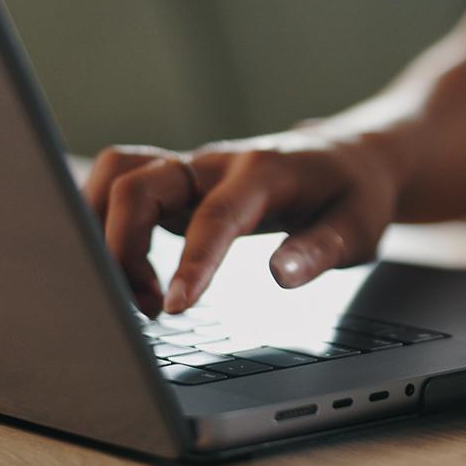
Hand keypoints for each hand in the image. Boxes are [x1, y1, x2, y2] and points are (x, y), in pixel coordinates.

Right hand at [84, 127, 401, 316]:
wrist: (353, 157)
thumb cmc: (356, 194)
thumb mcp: (360, 227)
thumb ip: (322, 249)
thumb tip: (280, 277)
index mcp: (266, 172)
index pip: (216, 215)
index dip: (192, 262)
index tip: (174, 308)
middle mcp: (220, 163)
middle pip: (139, 184)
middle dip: (123, 248)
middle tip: (154, 308)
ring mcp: (195, 169)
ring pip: (119, 175)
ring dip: (105, 231)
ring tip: (137, 290)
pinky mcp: (182, 183)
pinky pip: (124, 185)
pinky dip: (106, 219)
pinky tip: (126, 264)